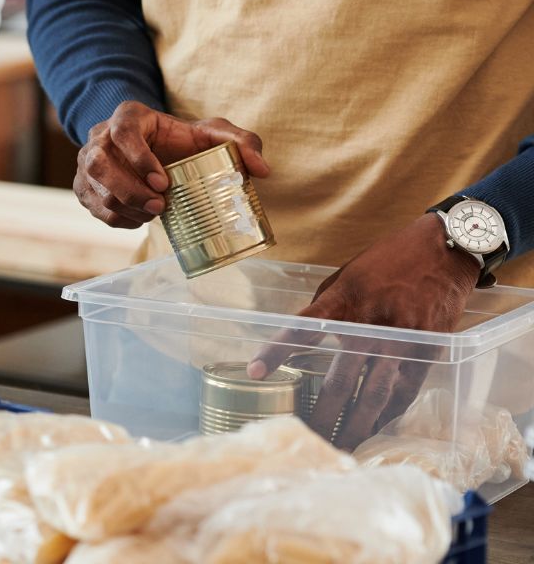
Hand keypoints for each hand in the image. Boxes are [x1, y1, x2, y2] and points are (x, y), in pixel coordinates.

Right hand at [74, 101, 269, 227]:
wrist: (152, 148)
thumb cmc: (181, 139)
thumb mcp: (212, 133)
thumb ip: (241, 142)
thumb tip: (262, 170)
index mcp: (128, 116)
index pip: (122, 131)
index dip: (139, 158)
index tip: (163, 182)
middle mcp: (100, 136)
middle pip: (100, 164)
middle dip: (129, 190)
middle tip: (160, 207)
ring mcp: (87, 162)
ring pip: (95, 189)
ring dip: (125, 207)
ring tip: (154, 213)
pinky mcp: (85, 186)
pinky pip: (94, 207)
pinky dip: (118, 218)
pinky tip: (140, 218)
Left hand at [248, 214, 479, 448]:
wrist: (442, 251)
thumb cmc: (386, 262)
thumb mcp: (345, 277)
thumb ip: (325, 309)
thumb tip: (301, 342)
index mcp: (344, 301)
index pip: (302, 330)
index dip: (277, 352)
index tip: (254, 372)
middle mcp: (372, 324)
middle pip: (341, 380)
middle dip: (322, 414)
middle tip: (305, 436)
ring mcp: (402, 341)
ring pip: (375, 395)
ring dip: (355, 425)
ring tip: (339, 446)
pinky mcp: (428, 352)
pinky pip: (403, 392)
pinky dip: (386, 415)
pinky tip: (371, 430)